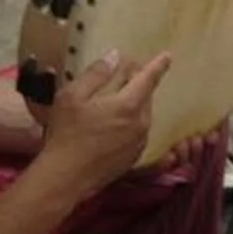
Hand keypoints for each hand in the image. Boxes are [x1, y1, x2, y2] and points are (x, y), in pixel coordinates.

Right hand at [33, 51, 167, 197]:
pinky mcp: (133, 157)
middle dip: (139, 84)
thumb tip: (114, 56)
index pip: (148, 79)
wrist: (65, 178)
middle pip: (146, 96)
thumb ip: (95, 74)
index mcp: (128, 105)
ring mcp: (139, 142)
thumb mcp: (72, 97)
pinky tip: (112, 127)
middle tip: (125, 76)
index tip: (167, 56)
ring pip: (143, 115)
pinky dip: (130, 124)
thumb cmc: (66, 135)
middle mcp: (140, 123)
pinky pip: (138, 133)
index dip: (158, 65)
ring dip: (134, 105)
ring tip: (116, 101)